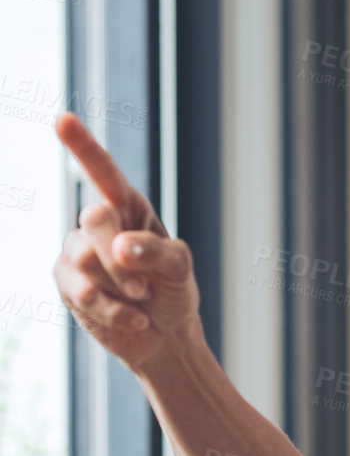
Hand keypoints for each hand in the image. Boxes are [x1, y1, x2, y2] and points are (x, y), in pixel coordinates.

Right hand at [53, 114, 200, 371]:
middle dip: (122, 257)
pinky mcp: (67, 284)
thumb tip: (121, 246)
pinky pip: (82, 292)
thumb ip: (158, 251)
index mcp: (128, 207)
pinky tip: (133, 319)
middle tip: (144, 286)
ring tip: (140, 299)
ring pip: (86, 258)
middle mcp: (99, 223)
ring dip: (121, 287)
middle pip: (94, 218)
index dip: (83, 145)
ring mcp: (77, 252)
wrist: (164, 335)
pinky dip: (114, 310)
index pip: (103, 171)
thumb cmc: (173, 291)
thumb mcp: (180, 268)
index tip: (64, 120)